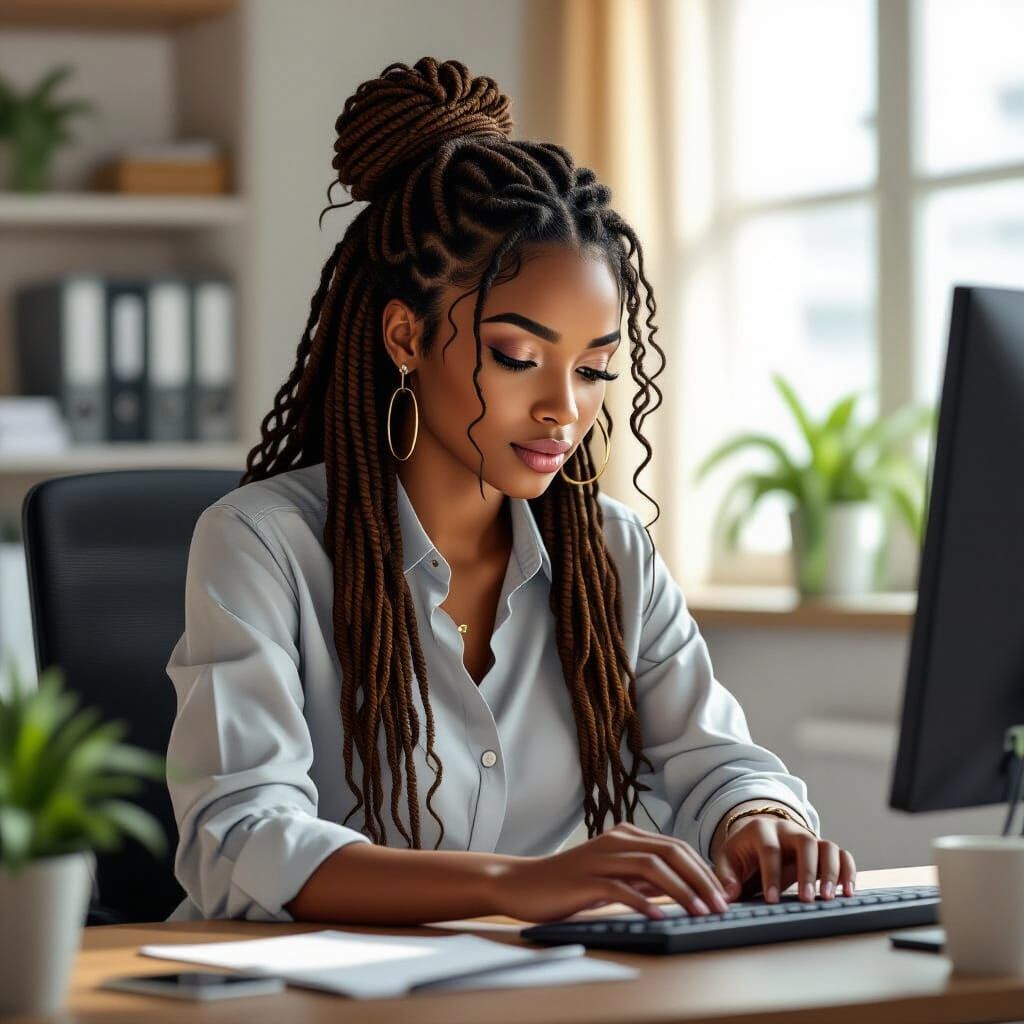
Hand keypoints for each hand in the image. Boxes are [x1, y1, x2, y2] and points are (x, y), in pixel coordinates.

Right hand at [488, 822, 731, 922]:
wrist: (523, 883)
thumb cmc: (570, 882)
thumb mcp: (614, 875)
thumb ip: (644, 876)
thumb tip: (682, 885)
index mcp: (626, 836)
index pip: (676, 847)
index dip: (703, 870)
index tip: (722, 895)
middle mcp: (617, 841)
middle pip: (670, 852)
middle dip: (701, 879)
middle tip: (720, 905)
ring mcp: (601, 858)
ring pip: (652, 867)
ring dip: (681, 890)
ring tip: (699, 911)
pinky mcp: (586, 879)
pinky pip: (621, 887)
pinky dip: (643, 901)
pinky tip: (658, 916)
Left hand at [712, 814, 856, 903]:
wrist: (755, 838)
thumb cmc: (742, 852)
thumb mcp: (727, 859)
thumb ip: (726, 876)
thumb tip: (729, 894)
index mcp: (761, 830)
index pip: (770, 849)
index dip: (771, 874)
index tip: (771, 900)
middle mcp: (788, 830)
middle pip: (805, 842)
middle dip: (807, 871)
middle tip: (806, 899)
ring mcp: (807, 837)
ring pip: (827, 846)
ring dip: (831, 872)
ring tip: (828, 898)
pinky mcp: (821, 848)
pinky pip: (841, 854)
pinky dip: (847, 871)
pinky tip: (846, 892)